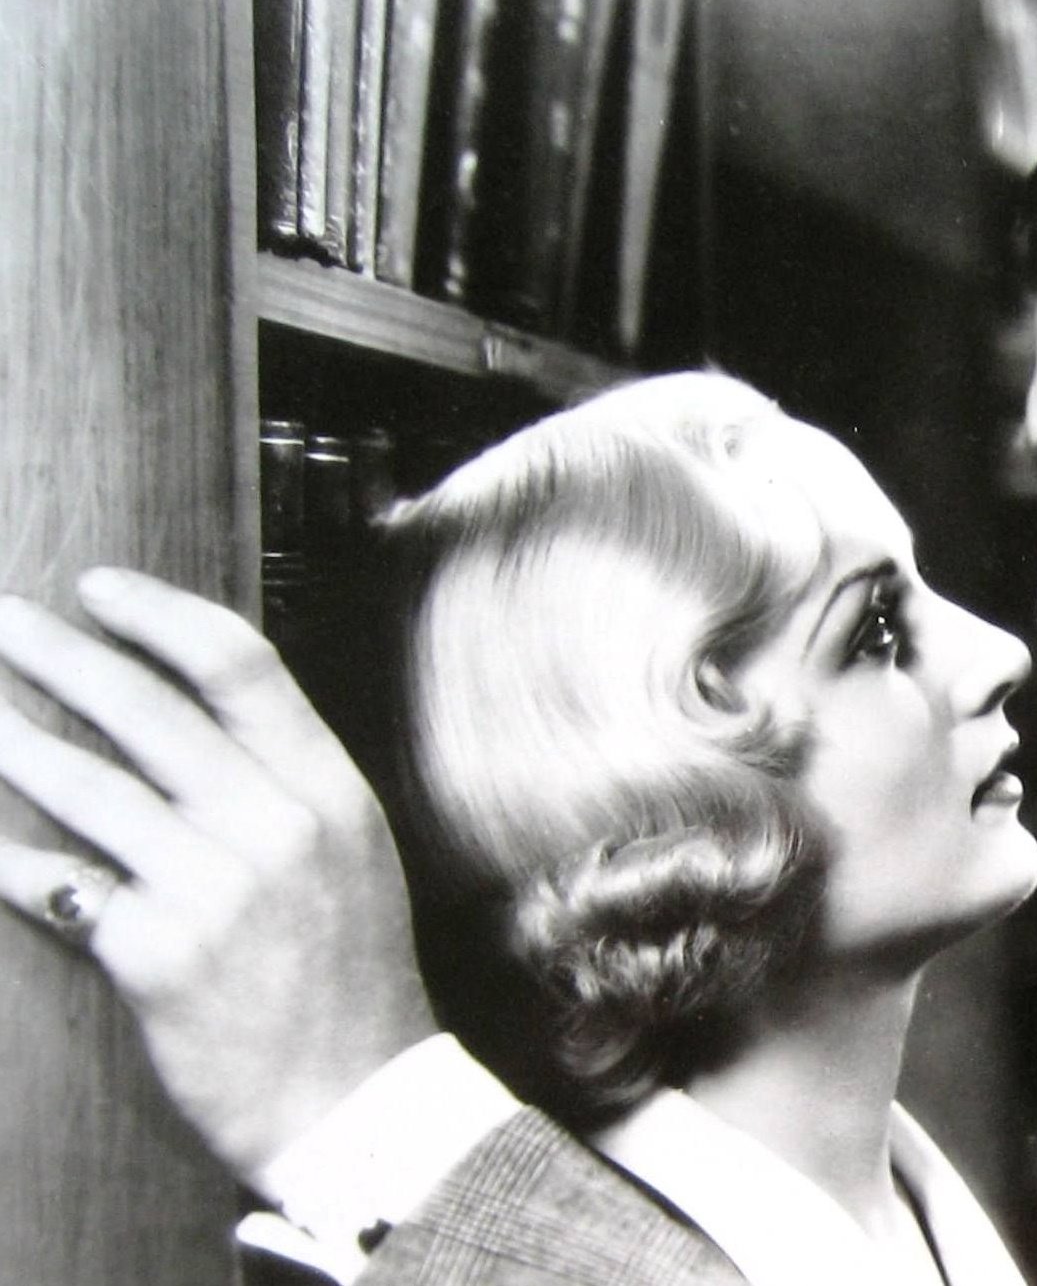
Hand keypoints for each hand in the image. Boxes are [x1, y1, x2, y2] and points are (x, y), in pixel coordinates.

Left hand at [0, 567, 438, 1180]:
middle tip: (2, 621)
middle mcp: (275, 827)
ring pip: (87, 788)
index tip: (98, 588)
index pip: (237, 665)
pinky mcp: (153, 953)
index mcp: (329, 793)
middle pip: (147, 709)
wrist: (352, 1097)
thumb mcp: (348, 859)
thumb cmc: (347, 976)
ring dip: (14, 744)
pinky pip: (57, 885)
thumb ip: (279, 786)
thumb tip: (180, 717)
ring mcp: (213, 889)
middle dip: (58, 654)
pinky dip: (9, 860)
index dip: (157, 615)